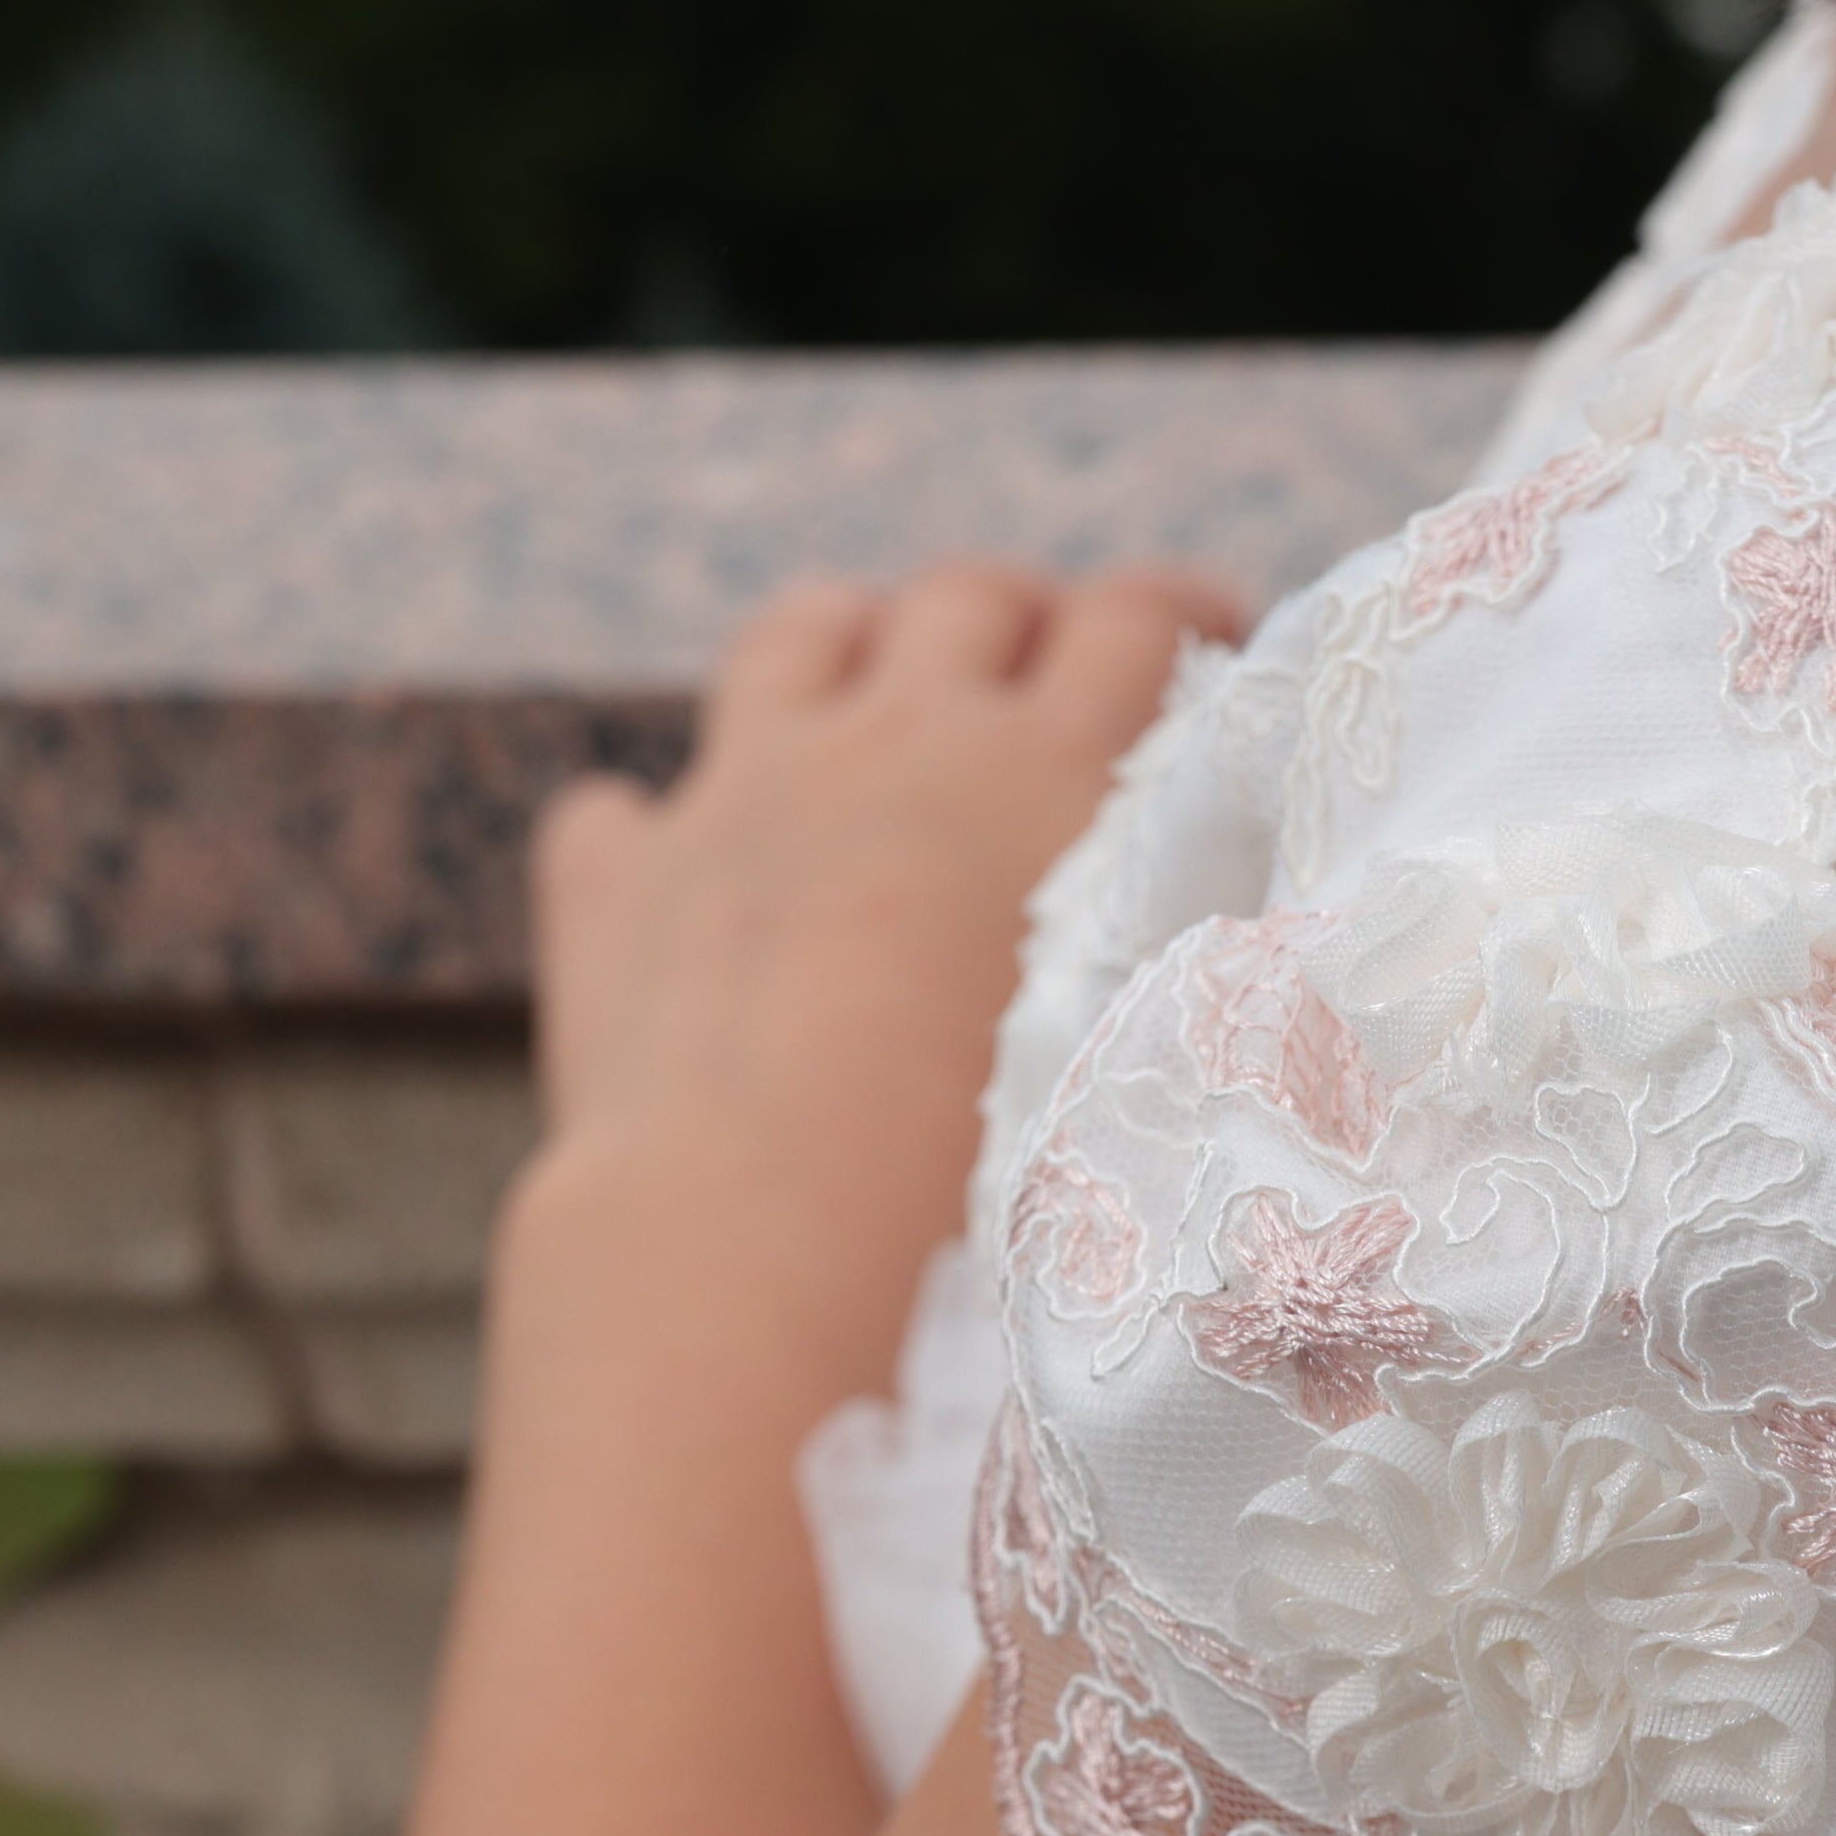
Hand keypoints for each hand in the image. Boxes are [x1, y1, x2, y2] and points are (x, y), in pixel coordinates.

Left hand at [525, 559, 1246, 1251]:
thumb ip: (1164, 944)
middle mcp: (891, 742)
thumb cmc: (1001, 1166)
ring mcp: (740, 793)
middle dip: (1024, 619)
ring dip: (850, 644)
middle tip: (1055, 666)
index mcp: (1042, 772)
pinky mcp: (620, 888)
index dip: (1183, 616)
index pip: (1134, 625)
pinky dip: (650, 833)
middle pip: (966, 605)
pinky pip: (617, 817)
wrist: (769, 1231)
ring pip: (798, 640)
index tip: (1218, 638)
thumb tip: (1198, 919)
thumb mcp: (1133, 1038)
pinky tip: (668, 871)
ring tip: (874, 687)